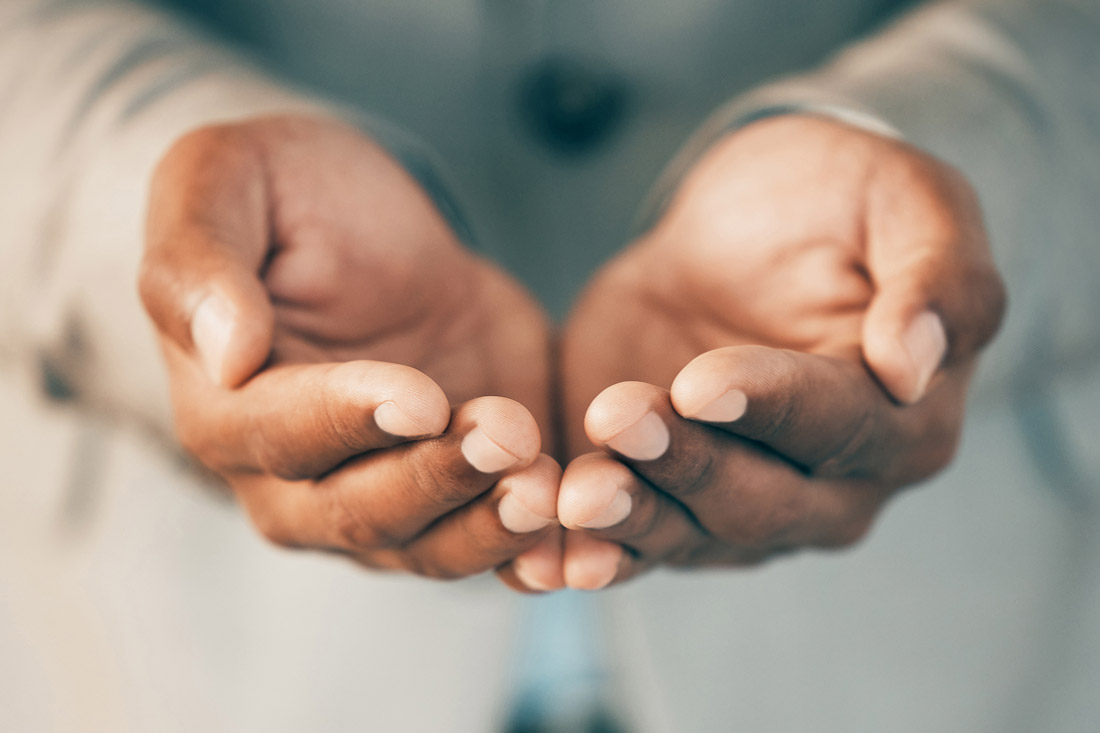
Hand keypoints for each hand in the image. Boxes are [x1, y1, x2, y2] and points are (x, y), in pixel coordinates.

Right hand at [139, 115, 563, 588]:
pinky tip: (580, 547)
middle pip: (360, 513)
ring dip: (490, 528)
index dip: (350, 420)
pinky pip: (495, 544)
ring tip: (548, 490)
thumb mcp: (223, 181)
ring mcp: (384, 494)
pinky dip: (536, 555)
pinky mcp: (461, 489)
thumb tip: (225, 354)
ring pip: (431, 545)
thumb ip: (200, 261)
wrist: (372, 227)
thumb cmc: (285, 196)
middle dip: (437, 480)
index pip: (282, 434)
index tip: (420, 396)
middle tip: (506, 436)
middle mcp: (295, 481)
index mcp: (226, 410)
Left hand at [557, 115, 1004, 588]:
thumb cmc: (841, 203)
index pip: (839, 423)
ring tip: (575, 495)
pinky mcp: (668, 497)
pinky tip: (544, 557)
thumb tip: (914, 365)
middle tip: (619, 419)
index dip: (769, 404)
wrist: (743, 230)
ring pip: (691, 534)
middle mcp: (834, 487)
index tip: (701, 381)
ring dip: (632, 519)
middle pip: (761, 500)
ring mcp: (748, 504)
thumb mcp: (912, 201)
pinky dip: (591, 552)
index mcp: (907, 420)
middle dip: (687, 465)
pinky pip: (632, 542)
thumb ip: (938, 277)